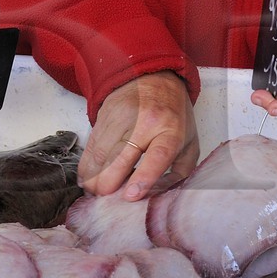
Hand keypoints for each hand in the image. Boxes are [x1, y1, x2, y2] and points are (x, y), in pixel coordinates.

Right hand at [79, 72, 199, 199]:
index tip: (130, 195)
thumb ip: (180, 172)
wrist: (153, 77)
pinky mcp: (103, 116)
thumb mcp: (190, 142)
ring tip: (95, 192)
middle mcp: (145, 123)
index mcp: (171, 130)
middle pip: (120, 157)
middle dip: (108, 183)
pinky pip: (90, 147)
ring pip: (100, 154)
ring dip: (94, 178)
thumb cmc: (173, 115)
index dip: (143, 176)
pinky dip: (87, 166)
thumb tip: (160, 197)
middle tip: (106, 200)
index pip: (158, 155)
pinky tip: (87, 179)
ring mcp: (121, 118)